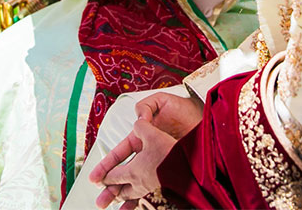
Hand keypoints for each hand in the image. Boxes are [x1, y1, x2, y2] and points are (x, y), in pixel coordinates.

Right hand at [88, 92, 202, 207]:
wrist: (205, 118)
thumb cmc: (184, 109)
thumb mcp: (161, 102)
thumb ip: (146, 108)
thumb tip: (139, 120)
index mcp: (142, 137)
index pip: (120, 153)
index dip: (107, 166)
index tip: (95, 177)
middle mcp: (149, 152)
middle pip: (125, 173)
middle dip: (111, 188)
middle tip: (100, 201)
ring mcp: (160, 163)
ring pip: (138, 183)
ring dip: (126, 197)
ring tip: (115, 209)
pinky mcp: (172, 171)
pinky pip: (155, 186)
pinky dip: (145, 197)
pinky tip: (137, 205)